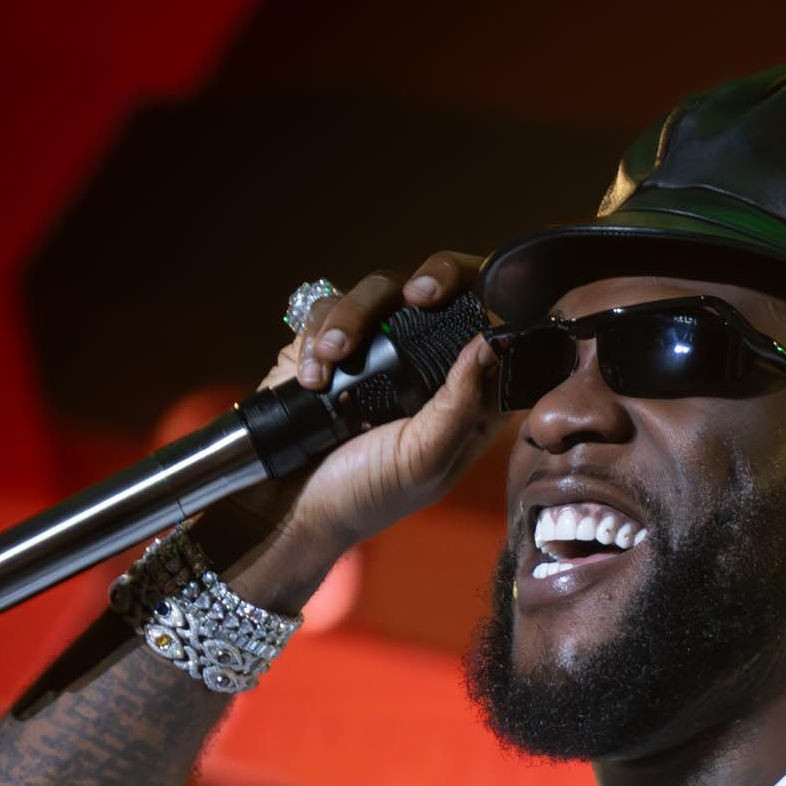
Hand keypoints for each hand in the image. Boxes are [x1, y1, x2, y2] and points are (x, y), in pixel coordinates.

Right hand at [214, 254, 504, 571]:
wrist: (286, 507)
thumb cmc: (366, 494)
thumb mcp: (423, 459)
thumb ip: (461, 405)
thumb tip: (491, 344)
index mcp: (464, 397)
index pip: (497, 333)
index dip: (499, 303)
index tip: (484, 300)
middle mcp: (425, 365)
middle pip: (444, 290)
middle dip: (436, 278)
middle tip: (420, 294)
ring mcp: (375, 350)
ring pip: (382, 290)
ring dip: (354, 316)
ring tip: (333, 357)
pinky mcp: (329, 345)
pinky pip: (329, 308)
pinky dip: (318, 335)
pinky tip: (312, 377)